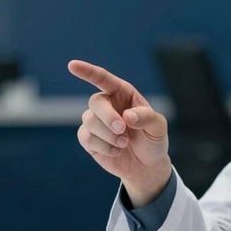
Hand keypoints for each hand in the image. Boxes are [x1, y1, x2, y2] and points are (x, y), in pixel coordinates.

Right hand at [68, 60, 171, 205]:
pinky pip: (86, 138)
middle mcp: (107, 104)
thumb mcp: (158, 127)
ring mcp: (96, 121)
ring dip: (108, 135)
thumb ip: (147, 117)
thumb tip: (127, 116)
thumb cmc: (153, 140)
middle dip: (108, 117)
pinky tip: (117, 151)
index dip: (87, 71)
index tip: (72, 65)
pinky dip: (104, 147)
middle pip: (96, 102)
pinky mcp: (89, 138)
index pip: (103, 78)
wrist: (147, 165)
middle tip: (122, 130)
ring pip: (90, 121)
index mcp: (123, 93)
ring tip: (124, 144)